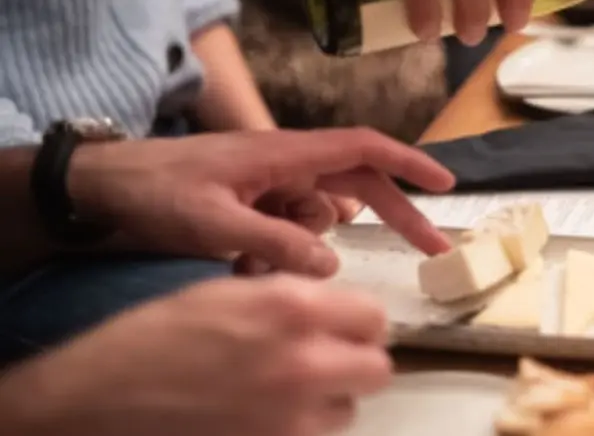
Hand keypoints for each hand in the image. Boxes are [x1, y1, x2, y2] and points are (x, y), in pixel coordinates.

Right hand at [0, 276, 392, 435]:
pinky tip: (263, 416)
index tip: (343, 324)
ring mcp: (290, 418)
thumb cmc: (155, 336)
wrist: (96, 401)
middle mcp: (304, 362)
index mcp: (293, 308)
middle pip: (377, 368)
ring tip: (286, 390)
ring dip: (329, 399)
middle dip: (356, 361)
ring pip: (347, 410)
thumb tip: (330, 306)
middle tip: (327, 358)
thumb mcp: (230, 291)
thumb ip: (291, 296)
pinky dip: (298, 428)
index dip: (358, 321)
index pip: (374, 317)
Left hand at [68, 128, 454, 277]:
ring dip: (304, 248)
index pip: (363, 149)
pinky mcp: (255, 201)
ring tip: (247, 265)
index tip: (446, 183)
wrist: (103, 185)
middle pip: (359, 185)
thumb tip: (331, 262)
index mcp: (286, 153)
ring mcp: (272, 182)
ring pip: (321, 217)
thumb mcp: (214, 224)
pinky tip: (238, 266)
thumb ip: (275, 243)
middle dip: (396, 215)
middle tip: (433, 249)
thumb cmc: (156, 192)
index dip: (409, 163)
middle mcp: (288, 163)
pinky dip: (278, 252)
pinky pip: (290, 229)